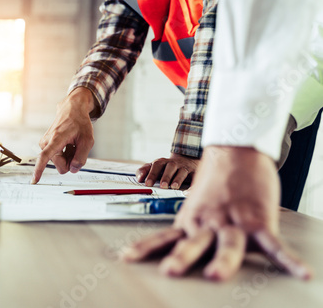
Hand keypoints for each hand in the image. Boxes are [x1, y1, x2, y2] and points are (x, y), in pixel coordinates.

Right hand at [32, 88, 95, 183]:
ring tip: (72, 144)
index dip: (39, 170)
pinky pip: (57, 158)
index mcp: (56, 139)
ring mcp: (44, 144)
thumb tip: (72, 170)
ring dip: (68, 157)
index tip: (34, 180)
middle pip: (61, 166)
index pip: (45, 157)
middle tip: (77, 148)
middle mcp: (46, 142)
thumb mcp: (88, 140)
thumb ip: (81, 157)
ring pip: (59, 163)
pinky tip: (69, 144)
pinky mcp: (45, 145)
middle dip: (71, 162)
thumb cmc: (80, 123)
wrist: (71, 110)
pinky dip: (65, 154)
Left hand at [121, 146, 311, 280]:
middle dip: (181, 258)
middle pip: (192, 243)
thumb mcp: (194, 205)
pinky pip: (274, 245)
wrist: (235, 151)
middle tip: (170, 270)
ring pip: (227, 244)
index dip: (145, 249)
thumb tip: (178, 248)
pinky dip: (288, 261)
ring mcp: (233, 221)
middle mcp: (207, 222)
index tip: (127, 258)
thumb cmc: (214, 181)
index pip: (163, 238)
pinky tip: (300, 274)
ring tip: (218, 276)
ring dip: (223, 260)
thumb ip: (189, 228)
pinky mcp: (258, 220)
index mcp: (189, 220)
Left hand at [136, 153, 198, 188]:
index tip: (147, 183)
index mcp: (162, 162)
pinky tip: (187, 193)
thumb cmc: (166, 167)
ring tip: (173, 187)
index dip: (151, 174)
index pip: (156, 165)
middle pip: (170, 167)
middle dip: (166, 176)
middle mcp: (174, 164)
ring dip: (178, 179)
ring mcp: (184, 168)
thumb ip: (144, 171)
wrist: (186, 160)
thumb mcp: (154, 167)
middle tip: (162, 186)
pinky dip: (192, 186)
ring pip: (182, 172)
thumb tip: (139, 179)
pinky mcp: (194, 173)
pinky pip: (194, 178)